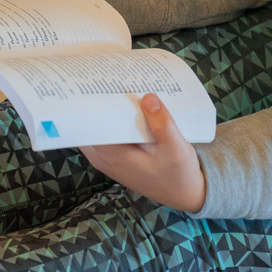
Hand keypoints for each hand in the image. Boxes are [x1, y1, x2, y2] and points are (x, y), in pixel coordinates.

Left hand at [80, 95, 206, 211]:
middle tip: (99, 76)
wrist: (184, 194)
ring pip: (92, 129)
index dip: (86, 105)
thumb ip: (162, 123)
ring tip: (108, 85)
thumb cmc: (179, 173)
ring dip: (100, 111)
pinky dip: (108, 120)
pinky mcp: (114, 157)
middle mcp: (103, 158)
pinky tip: (120, 104)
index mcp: (114, 156)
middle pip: (86, 125)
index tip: (89, 83)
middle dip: (91, 103)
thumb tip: (147, 97)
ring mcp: (106, 159)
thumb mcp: (176, 148)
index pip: (88, 126)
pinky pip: (102, 134)